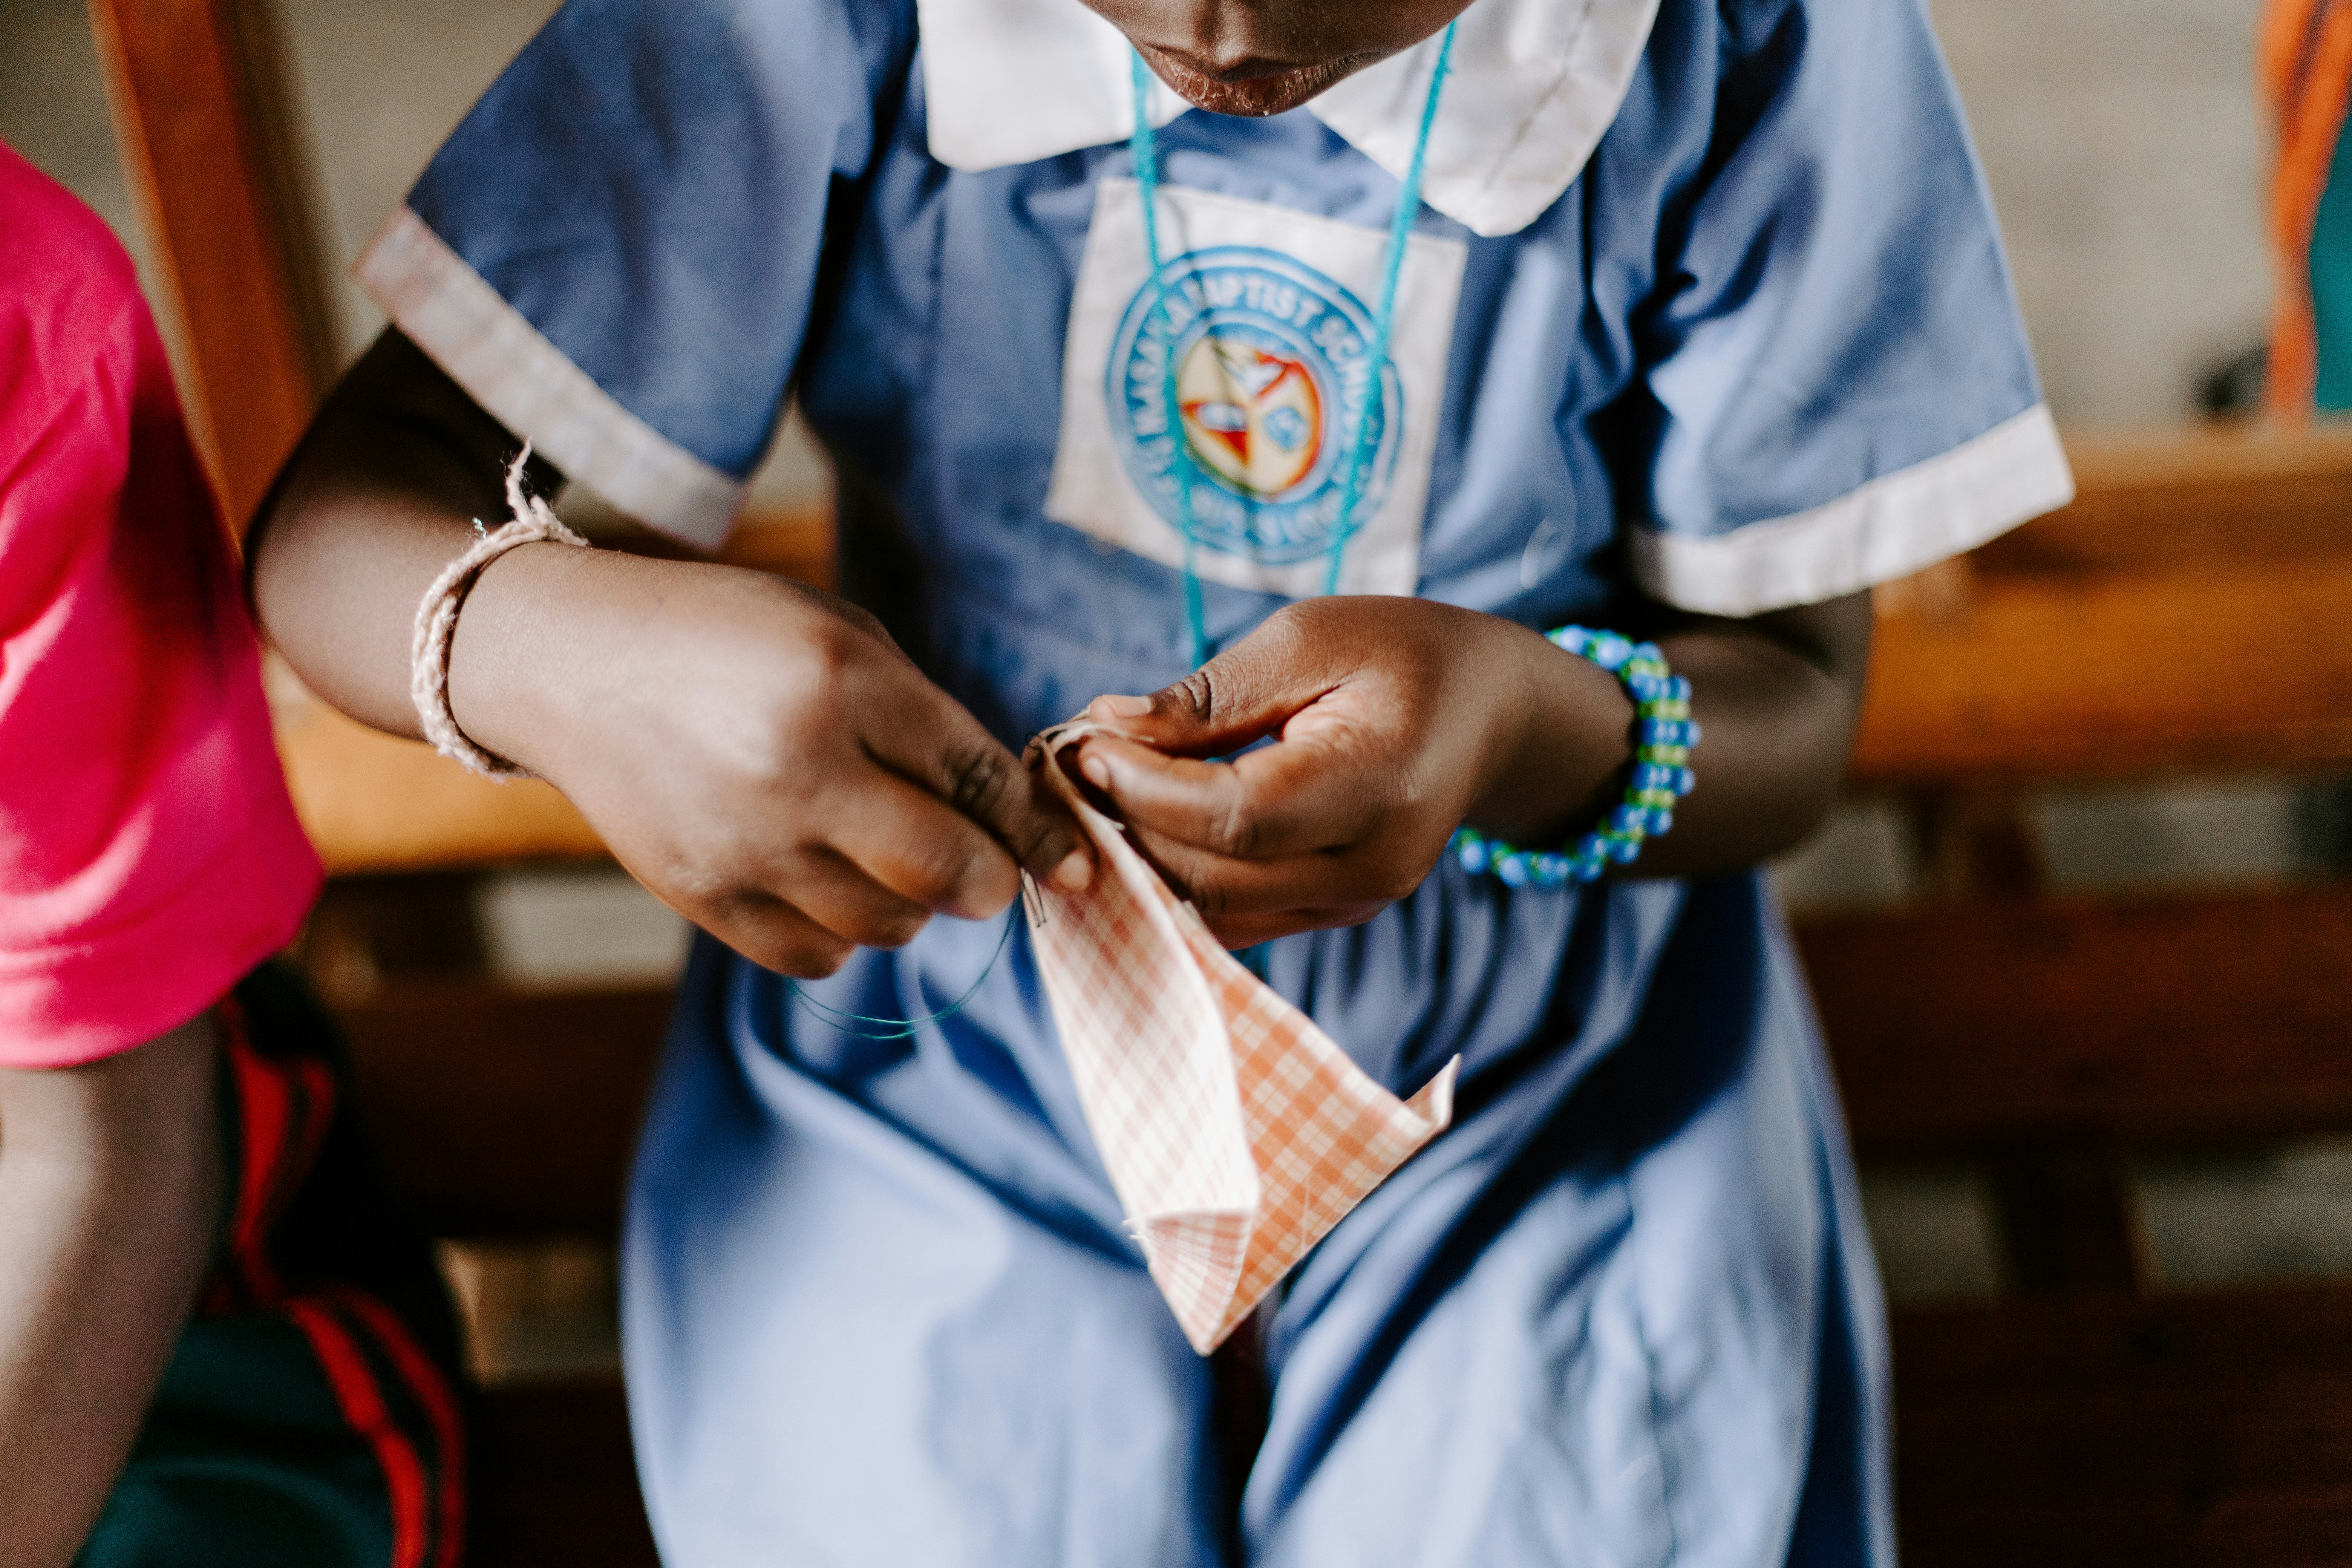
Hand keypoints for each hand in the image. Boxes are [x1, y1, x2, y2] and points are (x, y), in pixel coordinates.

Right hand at [454, 552, 1090, 977]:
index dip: (1043, 832)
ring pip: (890, 924)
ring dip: (913, 903)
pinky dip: (844, 932)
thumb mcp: (840, 635)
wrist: (575, 664)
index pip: (979, 781)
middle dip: (992, 880)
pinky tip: (824, 877)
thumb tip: (1017, 820)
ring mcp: (745, 844)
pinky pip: (818, 956)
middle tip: (988, 866)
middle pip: (947, 872)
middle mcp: (796, 771)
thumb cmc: (730, 637)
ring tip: (884, 852)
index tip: (1078, 863)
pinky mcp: (703, 897)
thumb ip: (928, 723)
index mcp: (840, 682)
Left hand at [1066, 597, 1629, 945]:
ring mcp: (1353, 903)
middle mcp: (1371, 866)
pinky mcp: (1331, 915)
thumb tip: (1107, 728)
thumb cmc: (1400, 654)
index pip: (1237, 817)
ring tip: (1091, 790)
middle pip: (1213, 876)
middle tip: (1067, 762)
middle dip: (1123, 824)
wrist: (1489, 714)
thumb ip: (1210, 696)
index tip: (1083, 743)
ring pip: (1210, 909)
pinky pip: (1229, 916)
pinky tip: (1134, 822)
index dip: (1146, 789)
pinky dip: (1170, 876)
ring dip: (1136, 857)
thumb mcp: (1309, 638)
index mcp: (1380, 784)